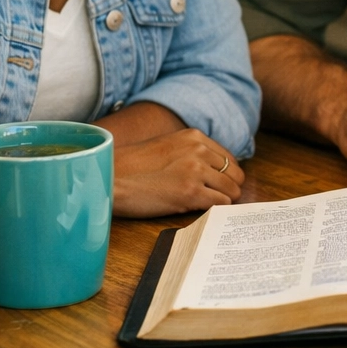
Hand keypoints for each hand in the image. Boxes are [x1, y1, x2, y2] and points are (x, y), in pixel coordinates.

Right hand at [113, 128, 244, 216]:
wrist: (110, 178)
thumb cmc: (132, 167)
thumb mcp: (166, 146)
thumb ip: (189, 152)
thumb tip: (211, 168)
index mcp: (193, 136)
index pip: (227, 157)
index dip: (226, 174)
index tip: (221, 185)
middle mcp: (198, 150)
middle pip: (235, 172)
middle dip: (230, 187)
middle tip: (219, 198)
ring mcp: (196, 171)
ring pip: (232, 188)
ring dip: (225, 199)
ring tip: (210, 206)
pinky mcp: (191, 192)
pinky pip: (221, 203)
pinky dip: (217, 209)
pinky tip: (204, 211)